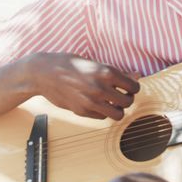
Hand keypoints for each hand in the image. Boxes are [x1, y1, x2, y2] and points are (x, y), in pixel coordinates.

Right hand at [25, 53, 140, 120]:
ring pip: (118, 114)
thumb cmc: (69, 64)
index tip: (128, 86)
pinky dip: (103, 112)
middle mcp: (101, 88)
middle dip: (126, 98)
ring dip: (117, 109)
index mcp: (106, 72)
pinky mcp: (82, 111)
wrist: (44, 73)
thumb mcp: (94, 63)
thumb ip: (117, 72)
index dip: (133, 87)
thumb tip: (137, 75)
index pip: (134, 87)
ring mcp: (91, 102)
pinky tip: (96, 103)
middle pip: (128, 102)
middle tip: (120, 94)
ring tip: (111, 102)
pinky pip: (102, 117)